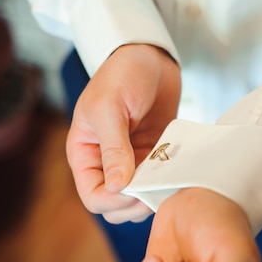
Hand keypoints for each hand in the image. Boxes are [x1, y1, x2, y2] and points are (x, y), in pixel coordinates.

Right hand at [66, 44, 180, 222]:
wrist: (150, 56)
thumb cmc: (122, 74)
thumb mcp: (109, 108)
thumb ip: (113, 149)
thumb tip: (118, 187)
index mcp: (85, 153)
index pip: (92, 197)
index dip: (113, 202)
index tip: (135, 190)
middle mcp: (106, 162)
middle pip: (115, 206)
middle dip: (134, 205)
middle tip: (155, 187)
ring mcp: (131, 161)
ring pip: (139, 198)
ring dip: (153, 194)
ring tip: (166, 177)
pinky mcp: (153, 155)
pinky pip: (158, 180)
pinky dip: (167, 181)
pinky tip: (176, 169)